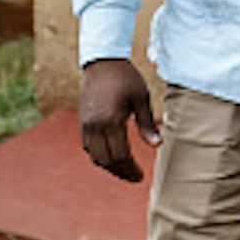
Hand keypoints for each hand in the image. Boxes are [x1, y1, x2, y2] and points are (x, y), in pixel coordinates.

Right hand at [79, 58, 160, 181]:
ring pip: (94, 156)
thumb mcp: (141, 98)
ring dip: (109, 166)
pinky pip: (88, 147)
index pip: (120, 155)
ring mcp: (86, 125)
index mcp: (111, 120)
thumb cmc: (126, 78)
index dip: (130, 169)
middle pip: (106, 160)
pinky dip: (99, 156)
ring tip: (125, 170)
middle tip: (135, 177)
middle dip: (120, 172)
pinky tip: (112, 157)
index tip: (141, 176)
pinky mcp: (82, 122)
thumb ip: (147, 124)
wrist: (102, 61)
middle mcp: (95, 126)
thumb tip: (157, 145)